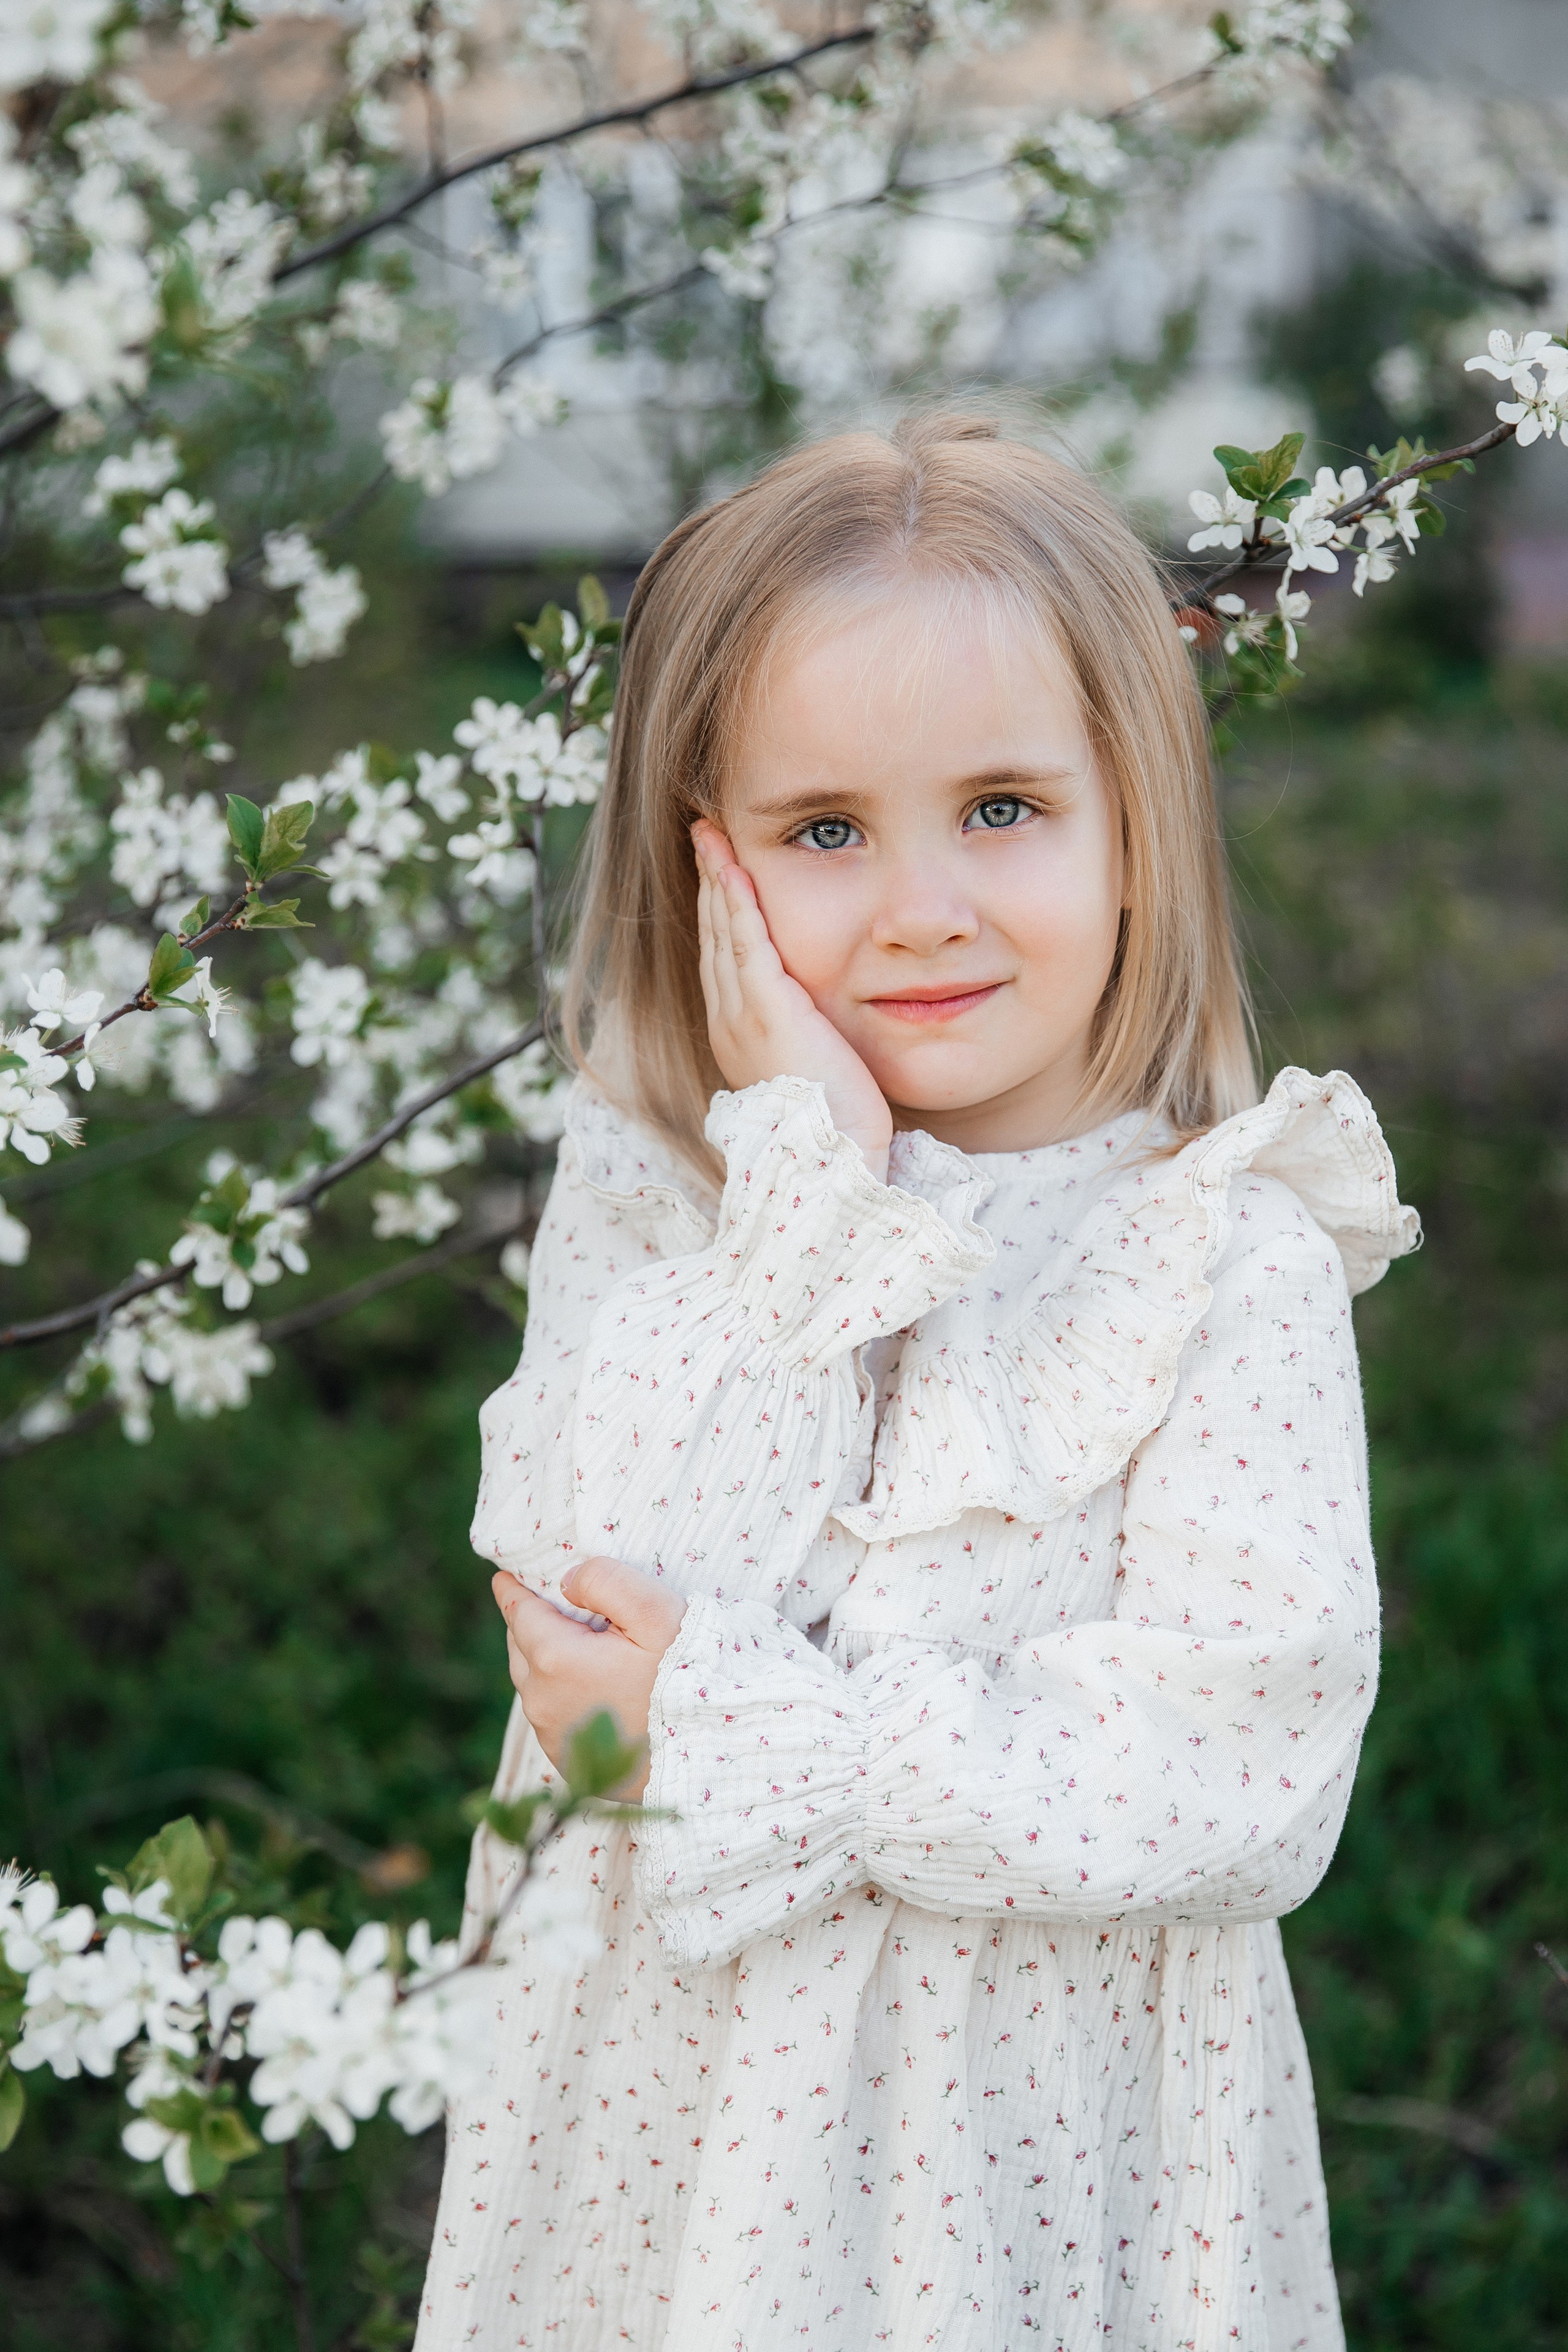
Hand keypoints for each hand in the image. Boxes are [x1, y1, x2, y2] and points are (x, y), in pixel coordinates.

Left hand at [492, 1558, 686, 1799]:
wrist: (707, 1749)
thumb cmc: (685, 1675)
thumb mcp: (654, 1611)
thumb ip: (604, 1580)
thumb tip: (567, 1582)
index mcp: (554, 1658)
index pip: (518, 1612)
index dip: (511, 1590)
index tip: (503, 1576)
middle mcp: (541, 1700)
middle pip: (522, 1648)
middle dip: (529, 1624)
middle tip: (546, 1606)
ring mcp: (551, 1735)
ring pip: (534, 1685)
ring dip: (544, 1662)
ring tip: (570, 1646)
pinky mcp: (566, 1761)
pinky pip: (551, 1718)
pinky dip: (560, 1698)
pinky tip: (588, 1691)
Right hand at [692, 819, 891, 1181]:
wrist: (832, 1164)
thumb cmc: (837, 1131)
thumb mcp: (816, 1074)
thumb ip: (810, 1038)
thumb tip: (823, 1022)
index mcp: (738, 1038)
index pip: (723, 959)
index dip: (718, 911)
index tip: (719, 871)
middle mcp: (729, 1024)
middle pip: (713, 937)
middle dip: (709, 882)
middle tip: (706, 835)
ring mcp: (743, 1017)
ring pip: (722, 932)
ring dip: (715, 878)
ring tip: (711, 834)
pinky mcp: (769, 1011)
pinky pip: (745, 942)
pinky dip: (736, 901)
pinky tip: (731, 866)